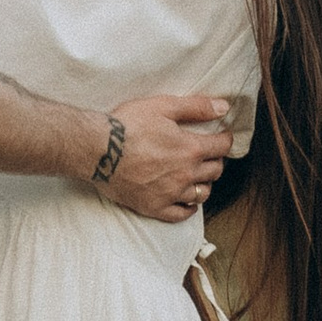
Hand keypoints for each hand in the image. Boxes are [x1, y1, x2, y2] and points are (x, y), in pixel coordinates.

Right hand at [98, 93, 232, 220]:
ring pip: (202, 193)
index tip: (222, 137)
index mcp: (190, 149)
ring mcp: (171, 194)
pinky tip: (188, 201)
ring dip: (205, 183)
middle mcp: (185, 174)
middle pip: (215, 171)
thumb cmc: (127, 125)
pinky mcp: (154, 207)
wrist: (96, 149)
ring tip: (198, 175)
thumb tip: (223, 107)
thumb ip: (196, 107)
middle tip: (209, 154)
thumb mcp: (162, 106)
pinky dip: (190, 208)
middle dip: (216, 160)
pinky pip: (181, 214)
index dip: (225, 140)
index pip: (221, 147)